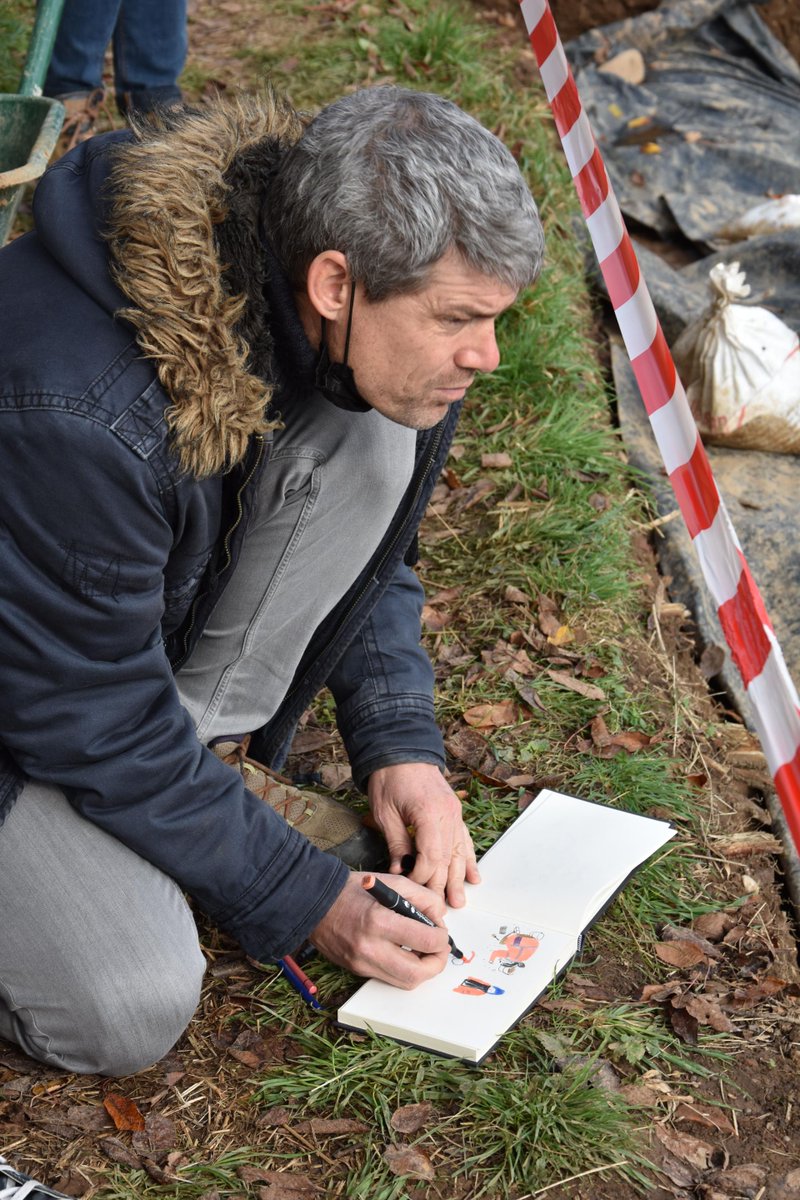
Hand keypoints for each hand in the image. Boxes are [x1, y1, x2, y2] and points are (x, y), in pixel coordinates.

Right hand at [308, 871, 449, 987]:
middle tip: (439, 949)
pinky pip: (389, 977)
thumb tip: (439, 916)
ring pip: (404, 982)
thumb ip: (422, 897)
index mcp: (379, 921)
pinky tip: (406, 953)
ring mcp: (361, 963)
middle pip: (417, 973)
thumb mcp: (392, 882)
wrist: (315, 902)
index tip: (440, 930)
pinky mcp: (357, 970)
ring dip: (422, 970)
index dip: (441, 937)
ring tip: (425, 952)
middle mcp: (370, 947)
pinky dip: (404, 969)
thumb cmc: (353, 889)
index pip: (425, 941)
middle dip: (436, 963)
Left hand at [367, 762, 479, 907]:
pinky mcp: (454, 812)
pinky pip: (464, 840)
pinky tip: (472, 875)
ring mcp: (455, 813)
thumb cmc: (389, 778)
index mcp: (430, 814)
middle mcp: (449, 815)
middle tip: (439, 909)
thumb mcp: (385, 812)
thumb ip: (396, 843)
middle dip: (442, 885)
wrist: (401, 750)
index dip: (422, 877)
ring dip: (459, 878)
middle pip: (448, 859)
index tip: (410, 888)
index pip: (432, 857)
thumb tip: (400, 871)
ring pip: (460, 852)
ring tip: (459, 900)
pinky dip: (468, 858)